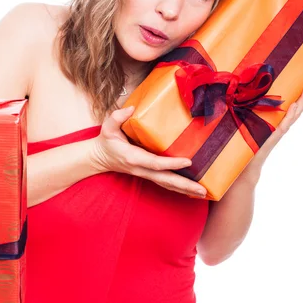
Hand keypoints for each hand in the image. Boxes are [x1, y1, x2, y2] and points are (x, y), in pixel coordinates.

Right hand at [89, 106, 207, 198]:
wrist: (99, 158)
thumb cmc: (106, 141)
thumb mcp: (107, 127)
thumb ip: (117, 117)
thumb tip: (131, 109)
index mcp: (133, 157)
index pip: (155, 163)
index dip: (171, 164)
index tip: (188, 161)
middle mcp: (141, 169)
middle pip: (165, 180)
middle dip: (184, 185)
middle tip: (202, 190)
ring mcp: (145, 174)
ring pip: (167, 184)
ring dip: (185, 189)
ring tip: (203, 193)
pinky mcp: (148, 174)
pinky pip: (165, 183)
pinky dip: (179, 188)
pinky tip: (192, 191)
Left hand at [238, 69, 302, 184]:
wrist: (244, 166)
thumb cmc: (245, 143)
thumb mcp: (248, 120)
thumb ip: (248, 106)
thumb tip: (239, 86)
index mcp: (279, 117)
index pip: (296, 98)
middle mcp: (282, 122)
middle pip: (301, 102)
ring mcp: (279, 130)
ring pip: (296, 112)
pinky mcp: (272, 137)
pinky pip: (283, 125)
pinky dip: (290, 115)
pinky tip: (295, 105)